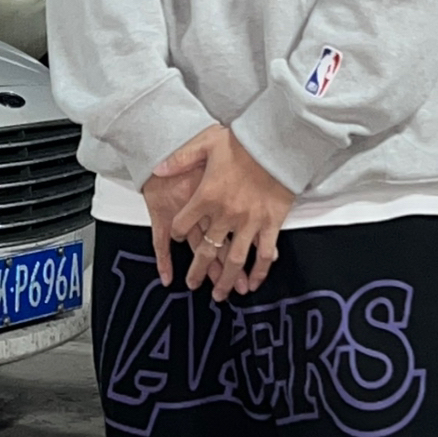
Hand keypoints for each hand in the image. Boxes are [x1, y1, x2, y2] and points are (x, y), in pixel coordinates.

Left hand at [153, 123, 293, 300]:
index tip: (178, 237)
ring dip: (226, 280)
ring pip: (234, 260)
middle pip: (206, 251)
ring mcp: (250, 222)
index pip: (184, 224)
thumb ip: (181, 158)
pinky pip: (265, 253)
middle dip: (197, 270)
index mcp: (207, 196)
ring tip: (220, 294)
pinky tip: (253, 282)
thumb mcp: (206, 142)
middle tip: (192, 284)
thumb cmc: (244, 141)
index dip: (178, 233)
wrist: (279, 143)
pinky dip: (259, 271)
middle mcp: (226, 214)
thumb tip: (158, 168)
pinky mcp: (271, 224)